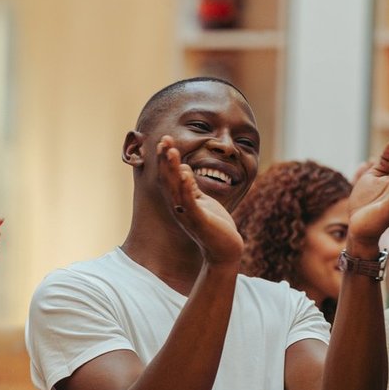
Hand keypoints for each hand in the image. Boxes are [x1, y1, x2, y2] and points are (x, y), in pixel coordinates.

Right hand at [158, 136, 242, 266]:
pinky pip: (190, 203)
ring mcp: (187, 214)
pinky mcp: (199, 221)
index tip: (164, 140)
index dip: (165, 158)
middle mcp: (178, 207)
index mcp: (179, 201)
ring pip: (176, 189)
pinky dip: (187, 189)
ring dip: (173, 169)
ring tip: (171, 151)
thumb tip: (182, 169)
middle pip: (168, 179)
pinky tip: (186, 176)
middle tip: (163, 139)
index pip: (168, 176)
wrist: (225, 250)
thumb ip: (191, 186)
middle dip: (165, 159)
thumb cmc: (214, 226)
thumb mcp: (200, 201)